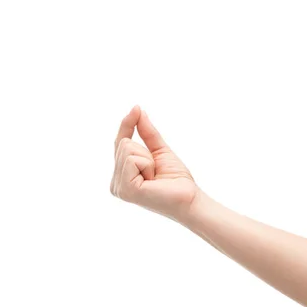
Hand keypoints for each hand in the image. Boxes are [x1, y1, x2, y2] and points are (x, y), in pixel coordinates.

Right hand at [110, 106, 198, 220]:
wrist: (190, 199)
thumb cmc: (176, 180)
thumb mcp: (159, 150)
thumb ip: (147, 132)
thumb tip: (137, 110)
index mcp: (122, 176)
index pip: (119, 143)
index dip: (127, 125)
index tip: (136, 108)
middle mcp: (116, 183)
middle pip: (123, 143)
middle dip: (146, 152)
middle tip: (156, 171)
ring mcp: (119, 188)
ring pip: (127, 148)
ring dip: (148, 159)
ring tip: (155, 177)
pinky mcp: (126, 190)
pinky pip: (132, 159)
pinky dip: (147, 164)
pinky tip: (152, 180)